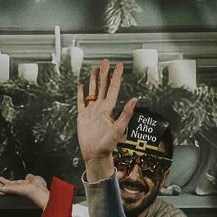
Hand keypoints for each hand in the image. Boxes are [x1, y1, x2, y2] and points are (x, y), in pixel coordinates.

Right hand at [0, 173, 49, 208]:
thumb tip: (29, 176)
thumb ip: (30, 177)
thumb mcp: (34, 179)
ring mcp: (12, 190)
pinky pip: (0, 188)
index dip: (5, 181)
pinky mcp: (9, 190)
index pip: (11, 184)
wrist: (38, 190)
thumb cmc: (39, 187)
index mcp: (22, 186)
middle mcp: (16, 189)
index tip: (1, 178)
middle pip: (4, 187)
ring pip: (0, 188)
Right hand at [77, 59, 136, 175]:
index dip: (116, 77)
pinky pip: (81, 102)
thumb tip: (135, 99)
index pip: (113, 89)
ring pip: (93, 91)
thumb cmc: (108, 145)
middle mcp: (101, 108)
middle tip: (106, 61)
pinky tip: (82, 86)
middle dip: (104, 74)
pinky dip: (81, 94)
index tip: (119, 65)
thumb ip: (126, 114)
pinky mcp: (83, 116)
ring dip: (94, 80)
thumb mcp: (119, 129)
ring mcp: (91, 111)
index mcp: (109, 109)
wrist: (95, 154)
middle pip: (103, 87)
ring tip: (95, 69)